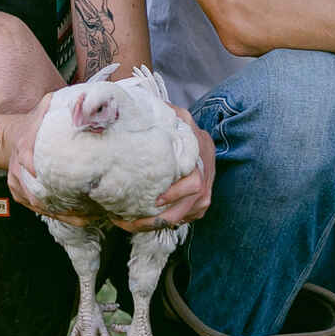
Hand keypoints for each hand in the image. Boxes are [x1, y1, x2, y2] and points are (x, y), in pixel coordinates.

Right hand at [5, 92, 95, 226]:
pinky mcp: (19, 193)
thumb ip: (57, 103)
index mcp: (23, 147)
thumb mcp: (42, 107)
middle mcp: (18, 169)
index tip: (59, 181)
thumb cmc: (31, 123)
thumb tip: (82, 98)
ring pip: (38, 204)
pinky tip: (77, 219)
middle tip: (87, 209)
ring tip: (87, 218)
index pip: (27, 159)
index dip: (38, 170)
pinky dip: (56, 215)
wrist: (8, 138)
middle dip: (60, 202)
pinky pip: (37, 208)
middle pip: (35, 191)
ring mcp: (17, 183)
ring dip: (62, 213)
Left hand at [120, 107, 213, 231]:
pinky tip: (142, 223)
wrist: (201, 141)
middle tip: (130, 221)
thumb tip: (137, 110)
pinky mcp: (199, 205)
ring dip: (156, 225)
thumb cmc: (185, 130)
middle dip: (158, 219)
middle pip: (186, 208)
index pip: (194, 183)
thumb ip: (163, 112)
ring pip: (183, 218)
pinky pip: (184, 220)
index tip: (156, 200)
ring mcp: (204, 195)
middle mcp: (205, 180)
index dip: (176, 194)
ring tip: (129, 225)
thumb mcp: (177, 117)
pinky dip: (163, 224)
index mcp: (199, 158)